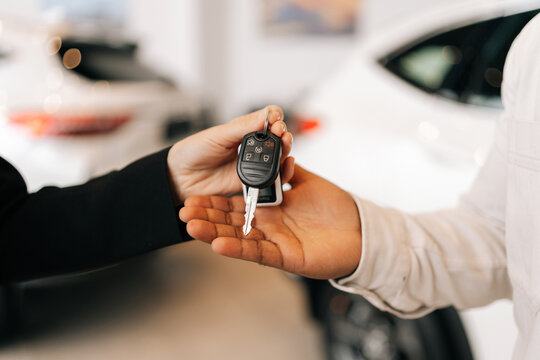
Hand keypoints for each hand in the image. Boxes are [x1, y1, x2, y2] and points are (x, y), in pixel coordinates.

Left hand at [167, 106, 293, 202]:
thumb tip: (265, 115)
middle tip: (282, 132)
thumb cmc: (193, 152)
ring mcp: (252, 164)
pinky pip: (271, 178)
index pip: (266, 120)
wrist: (179, 177)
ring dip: (286, 150)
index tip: (276, 120)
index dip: (275, 118)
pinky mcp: (251, 182)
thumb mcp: (217, 135)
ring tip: (285, 145)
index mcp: (242, 130)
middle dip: (283, 134)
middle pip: (276, 138)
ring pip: (277, 157)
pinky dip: (282, 172)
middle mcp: (250, 147)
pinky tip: (285, 165)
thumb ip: (242, 127)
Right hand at [179, 165, 361, 278]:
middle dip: (206, 216)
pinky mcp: (286, 257)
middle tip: (182, 210)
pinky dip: (238, 248)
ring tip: (189, 226)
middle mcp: (269, 227)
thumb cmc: (337, 208)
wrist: (362, 230)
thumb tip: (271, 154)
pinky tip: (217, 244)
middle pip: (231, 222)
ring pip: (239, 237)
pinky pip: (258, 252)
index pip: (236, 205)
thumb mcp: (306, 181)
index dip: (214, 201)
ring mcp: (276, 243)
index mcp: (271, 209)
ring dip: (213, 233)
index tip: (193, 196)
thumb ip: (285, 171)